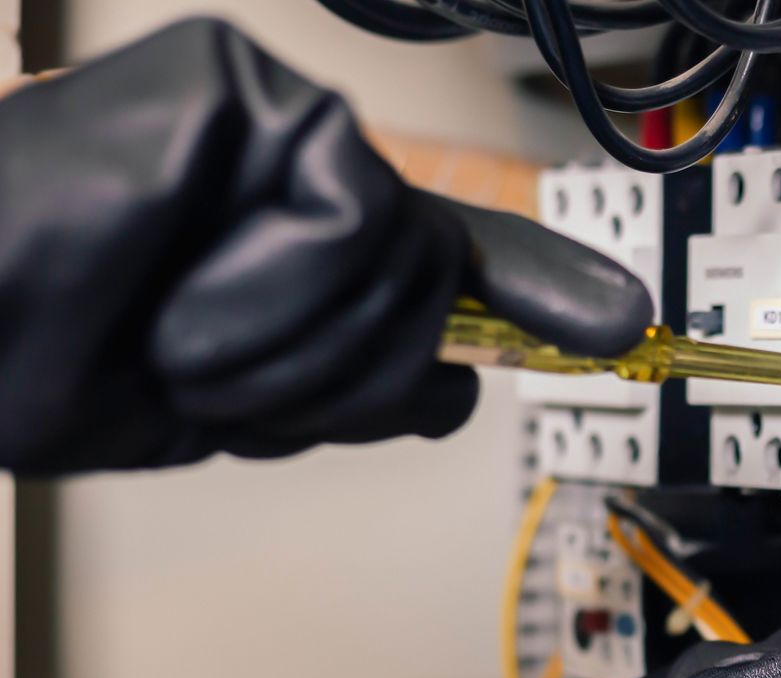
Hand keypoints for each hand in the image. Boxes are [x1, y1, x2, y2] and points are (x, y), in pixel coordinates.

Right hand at [0, 18, 651, 474]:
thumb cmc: (58, 357)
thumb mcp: (246, 392)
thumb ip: (368, 373)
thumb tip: (470, 381)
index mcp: (298, 233)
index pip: (446, 258)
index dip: (534, 291)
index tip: (625, 322)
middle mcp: (302, 165)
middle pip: (432, 294)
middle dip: (335, 377)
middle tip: (207, 369)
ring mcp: (281, 118)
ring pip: (402, 268)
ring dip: (289, 352)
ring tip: (175, 332)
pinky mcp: (248, 85)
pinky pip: (351, 220)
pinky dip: (271, 292)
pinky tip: (179, 283)